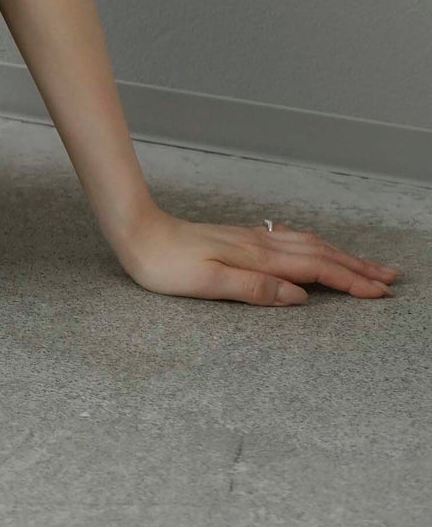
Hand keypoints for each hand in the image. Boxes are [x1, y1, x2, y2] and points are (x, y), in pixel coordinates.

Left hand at [117, 208, 402, 306]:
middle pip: (319, 253)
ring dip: (339, 255)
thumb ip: (254, 289)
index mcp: (256, 257)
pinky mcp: (239, 238)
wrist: (136, 230)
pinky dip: (314, 246)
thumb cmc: (164, 264)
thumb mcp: (206, 282)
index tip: (379, 293)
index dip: (349, 281)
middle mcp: (258, 243)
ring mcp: (250, 238)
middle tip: (389, 278)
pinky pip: (289, 240)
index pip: (314, 269)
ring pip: (306, 244)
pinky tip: (315, 248)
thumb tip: (299, 296)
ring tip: (364, 265)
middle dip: (356, 267)